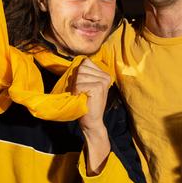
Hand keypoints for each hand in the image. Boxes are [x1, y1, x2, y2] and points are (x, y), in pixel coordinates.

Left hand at [72, 58, 111, 174]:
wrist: (92, 121)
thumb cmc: (86, 103)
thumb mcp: (87, 85)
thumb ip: (84, 73)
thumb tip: (76, 61)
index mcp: (104, 74)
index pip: (85, 62)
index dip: (79, 74)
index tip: (83, 86)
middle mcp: (105, 76)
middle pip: (81, 68)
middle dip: (76, 80)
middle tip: (81, 92)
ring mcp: (103, 81)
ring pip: (79, 75)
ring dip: (76, 87)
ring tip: (82, 95)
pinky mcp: (98, 87)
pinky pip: (79, 84)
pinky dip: (77, 92)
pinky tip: (83, 98)